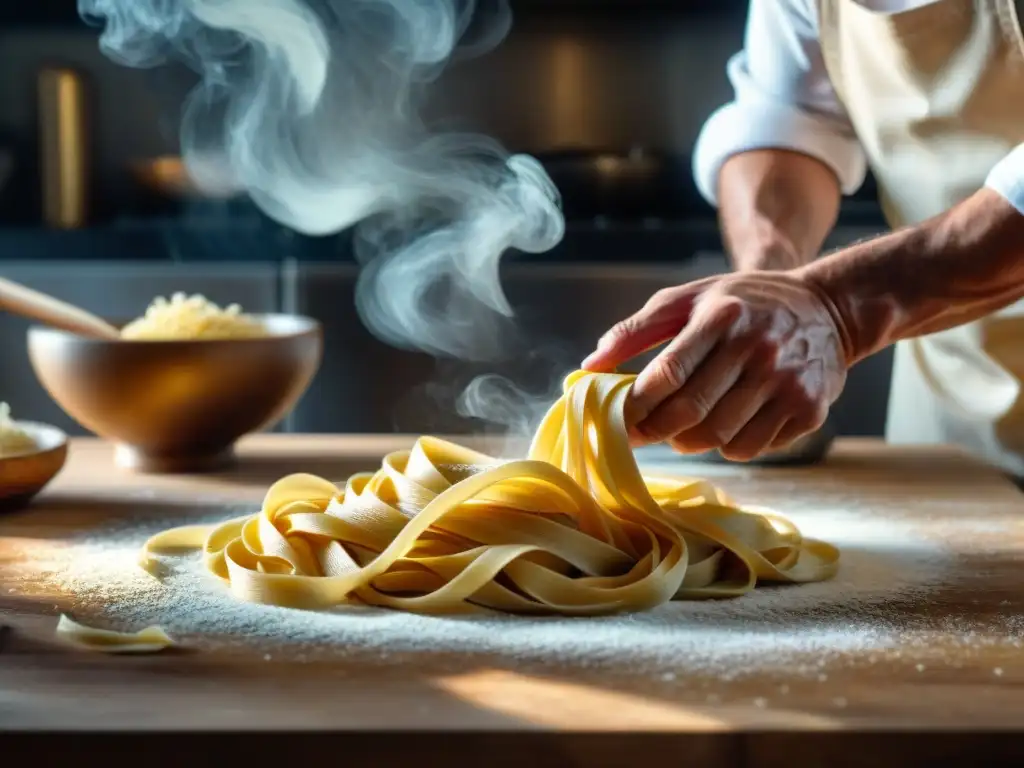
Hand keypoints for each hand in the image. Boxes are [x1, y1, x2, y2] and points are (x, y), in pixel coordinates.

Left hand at [582, 270, 849, 459]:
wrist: (827, 310)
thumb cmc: (743, 304)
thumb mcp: (689, 298)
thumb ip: (636, 330)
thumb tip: (590, 366)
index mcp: (722, 316)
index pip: (667, 373)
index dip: (636, 404)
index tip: (618, 417)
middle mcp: (757, 348)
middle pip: (690, 412)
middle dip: (655, 430)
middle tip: (641, 433)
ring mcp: (786, 381)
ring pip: (719, 437)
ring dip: (688, 441)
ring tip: (680, 430)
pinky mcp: (808, 409)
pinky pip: (752, 448)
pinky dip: (727, 446)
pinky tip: (724, 426)